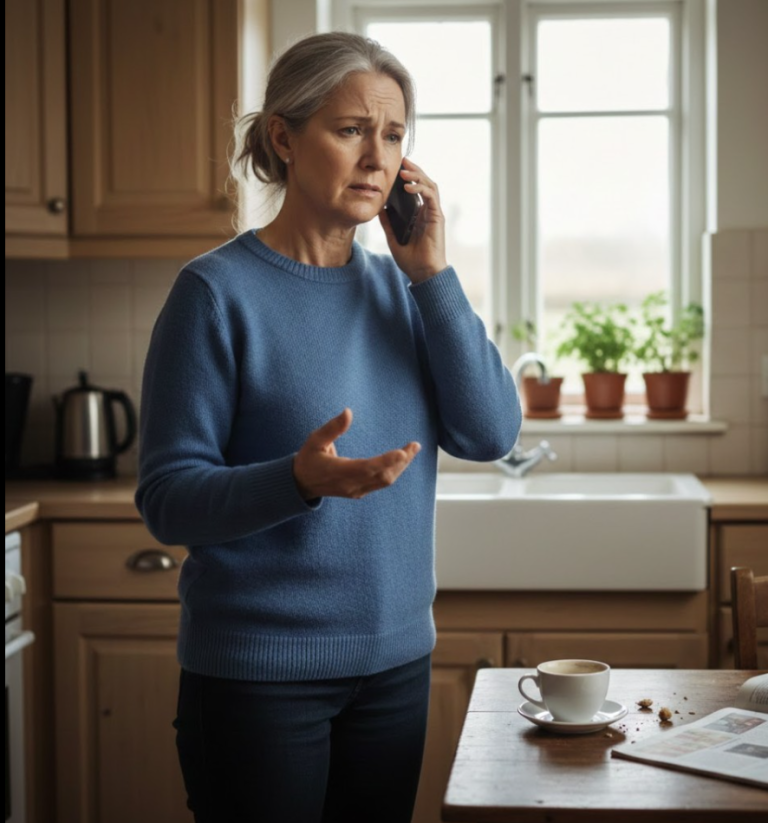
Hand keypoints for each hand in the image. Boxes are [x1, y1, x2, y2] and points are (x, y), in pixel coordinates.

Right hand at [292, 408, 420, 499]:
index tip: (402, 452)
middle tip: (415, 445)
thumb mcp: (315, 440)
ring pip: (385, 481)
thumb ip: (332, 428)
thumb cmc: (308, 458)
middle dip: (401, 461)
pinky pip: (380, 483)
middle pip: (383, 475)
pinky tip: (400, 460)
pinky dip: (393, 471)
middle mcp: (350, 484)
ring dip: (400, 466)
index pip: (367, 468)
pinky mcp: (359, 492)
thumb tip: (348, 412)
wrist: (301, 484)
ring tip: (412, 450)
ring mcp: (356, 490)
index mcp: (339, 471)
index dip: (386, 461)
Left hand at [379, 157, 447, 283]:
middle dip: (414, 171)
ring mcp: (434, 213)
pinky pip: (431, 197)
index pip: (417, 189)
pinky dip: (421, 189)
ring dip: (418, 176)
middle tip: (403, 161)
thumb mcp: (393, 238)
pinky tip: (408, 187)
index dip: (410, 177)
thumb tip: (379, 208)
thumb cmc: (411, 260)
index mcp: (419, 214)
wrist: (423, 273)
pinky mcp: (437, 217)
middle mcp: (428, 211)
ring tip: (405, 171)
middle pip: (424, 183)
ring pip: (430, 186)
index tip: (398, 168)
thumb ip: (388, 223)